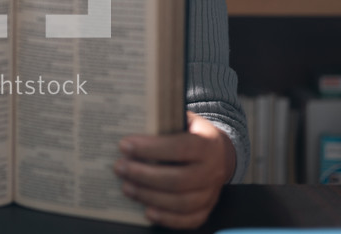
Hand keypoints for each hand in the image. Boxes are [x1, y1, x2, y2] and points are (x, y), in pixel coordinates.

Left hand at [114, 111, 235, 229]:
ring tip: (126, 187)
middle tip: (120, 168)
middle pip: (177, 179)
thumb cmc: (193, 134)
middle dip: (143, 175)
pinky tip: (147, 211)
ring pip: (180, 202)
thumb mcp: (184, 120)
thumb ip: (164, 122)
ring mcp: (211, 193)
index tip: (125, 145)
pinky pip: (188, 220)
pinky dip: (166, 218)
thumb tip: (132, 122)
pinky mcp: (206, 209)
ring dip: (149, 196)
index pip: (179, 148)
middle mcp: (212, 170)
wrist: (220, 153)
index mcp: (207, 144)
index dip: (151, 148)